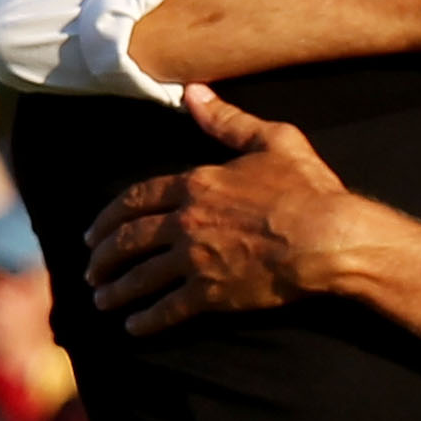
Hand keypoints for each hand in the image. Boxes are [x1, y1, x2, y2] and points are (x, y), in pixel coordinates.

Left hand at [85, 89, 364, 333]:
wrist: (329, 238)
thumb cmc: (307, 188)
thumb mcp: (271, 140)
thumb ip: (227, 120)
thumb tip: (193, 92)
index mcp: (195, 184)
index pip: (135, 199)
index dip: (109, 217)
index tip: (94, 232)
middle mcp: (187, 222)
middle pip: (129, 240)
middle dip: (104, 257)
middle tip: (91, 270)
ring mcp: (197, 260)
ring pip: (142, 278)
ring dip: (117, 291)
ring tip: (101, 301)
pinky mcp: (213, 294)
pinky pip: (169, 310)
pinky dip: (148, 320)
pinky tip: (133, 327)